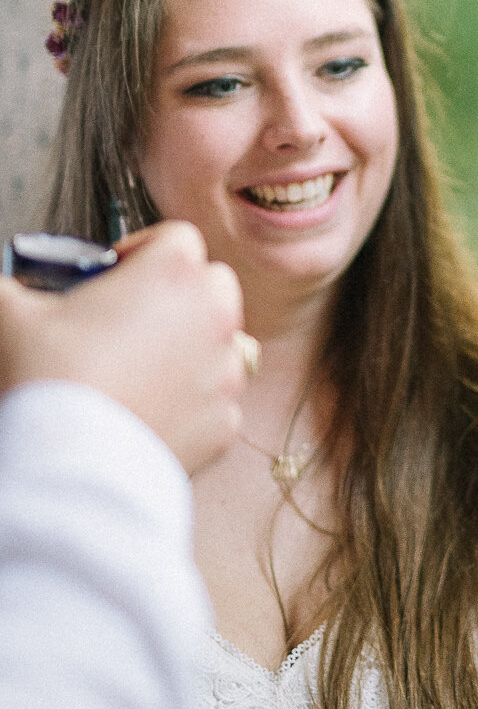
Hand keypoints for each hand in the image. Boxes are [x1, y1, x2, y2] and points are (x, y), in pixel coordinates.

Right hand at [0, 221, 246, 476]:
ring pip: (221, 346)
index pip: (177, 238)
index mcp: (173, 273)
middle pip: (212, 286)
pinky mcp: (225, 424)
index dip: (143, 251)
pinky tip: (148, 414)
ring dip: (190, 351)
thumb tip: (7, 290)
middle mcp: (214, 316)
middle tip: (132, 318)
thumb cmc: (47, 382)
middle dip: (180, 295)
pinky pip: (216, 403)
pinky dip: (191, 407)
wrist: (68, 469)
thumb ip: (14, 289)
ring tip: (139, 371)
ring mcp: (225, 373)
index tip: (115, 274)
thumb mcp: (10, 315)